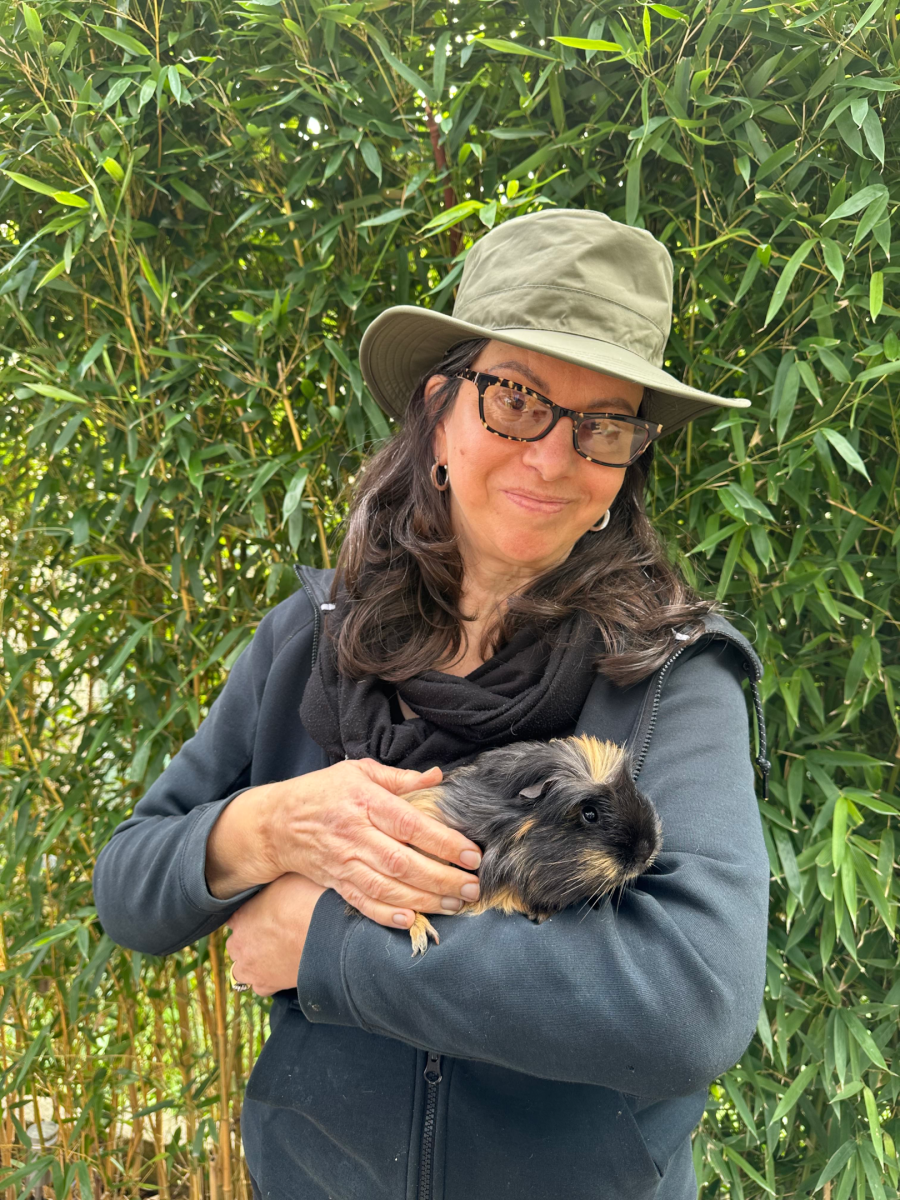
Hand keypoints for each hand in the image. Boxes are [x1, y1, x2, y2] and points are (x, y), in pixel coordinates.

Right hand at [205, 758, 482, 932]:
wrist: (275, 823)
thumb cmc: (323, 792)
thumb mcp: (358, 771)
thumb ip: (400, 778)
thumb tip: (438, 777)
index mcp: (364, 801)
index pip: (410, 824)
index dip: (443, 842)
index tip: (471, 854)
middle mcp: (355, 834)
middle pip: (403, 863)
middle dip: (442, 879)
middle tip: (473, 887)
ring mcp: (344, 862)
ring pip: (388, 888)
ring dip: (425, 900)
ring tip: (456, 905)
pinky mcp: (336, 882)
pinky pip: (363, 903)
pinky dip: (387, 915)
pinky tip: (413, 919)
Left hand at [226, 873, 325, 995]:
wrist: (328, 934)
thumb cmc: (310, 901)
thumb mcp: (288, 877)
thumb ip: (275, 879)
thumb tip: (278, 868)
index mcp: (240, 916)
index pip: (235, 916)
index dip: (252, 914)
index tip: (267, 912)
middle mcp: (239, 943)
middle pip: (237, 942)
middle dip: (251, 938)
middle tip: (276, 931)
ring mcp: (250, 968)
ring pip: (244, 968)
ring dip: (256, 961)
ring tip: (279, 951)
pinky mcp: (266, 986)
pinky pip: (260, 986)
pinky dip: (269, 979)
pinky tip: (284, 968)